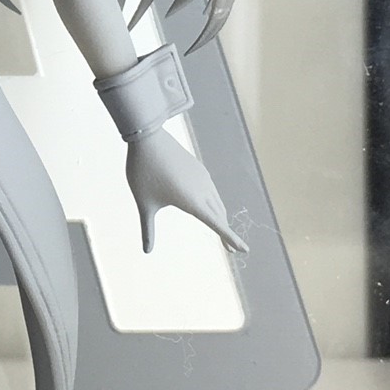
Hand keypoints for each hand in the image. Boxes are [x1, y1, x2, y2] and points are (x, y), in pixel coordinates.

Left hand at [126, 128, 245, 256]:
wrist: (148, 138)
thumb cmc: (144, 173)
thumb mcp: (144, 205)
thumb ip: (147, 229)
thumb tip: (146, 251)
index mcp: (192, 202)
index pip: (217, 225)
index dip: (232, 239)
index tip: (245, 250)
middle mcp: (203, 190)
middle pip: (220, 216)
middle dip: (226, 233)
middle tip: (231, 250)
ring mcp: (202, 178)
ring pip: (217, 202)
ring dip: (220, 217)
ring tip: (220, 229)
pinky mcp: (199, 169)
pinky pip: (211, 190)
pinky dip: (213, 203)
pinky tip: (208, 206)